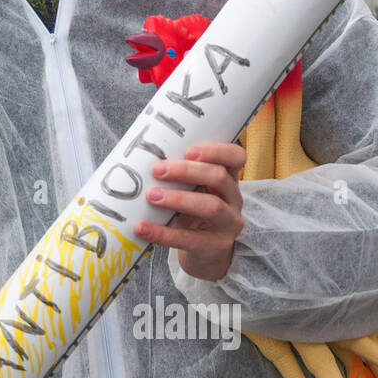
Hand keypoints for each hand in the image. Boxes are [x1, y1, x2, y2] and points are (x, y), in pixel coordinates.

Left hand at [135, 142, 245, 281]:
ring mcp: (228, 224)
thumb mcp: (189, 188)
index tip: (189, 149)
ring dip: (178, 199)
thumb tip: (142, 122)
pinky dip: (162, 233)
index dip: (217, 150)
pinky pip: (189, 240)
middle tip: (157, 170)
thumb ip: (173, 162)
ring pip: (210, 207)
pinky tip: (141, 228)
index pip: (236, 157)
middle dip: (187, 171)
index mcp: (227, 178)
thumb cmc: (191, 212)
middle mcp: (233, 198)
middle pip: (219, 177)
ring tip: (151, 196)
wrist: (205, 256)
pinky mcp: (215, 246)